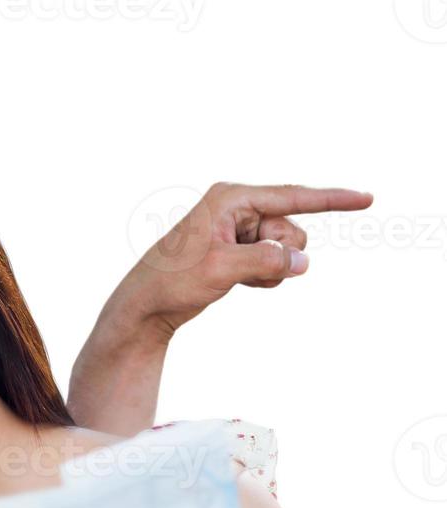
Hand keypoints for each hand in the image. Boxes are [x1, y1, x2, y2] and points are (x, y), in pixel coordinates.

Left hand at [121, 181, 373, 339]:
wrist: (144, 307)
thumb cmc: (173, 282)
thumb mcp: (222, 270)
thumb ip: (268, 261)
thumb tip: (302, 261)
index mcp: (231, 198)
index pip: (293, 197)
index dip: (332, 200)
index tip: (367, 199)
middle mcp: (236, 207)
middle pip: (291, 229)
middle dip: (280, 255)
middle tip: (242, 269)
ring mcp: (238, 229)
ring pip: (285, 249)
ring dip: (270, 270)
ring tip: (234, 278)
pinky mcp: (238, 249)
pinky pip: (273, 263)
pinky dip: (263, 277)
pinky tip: (236, 284)